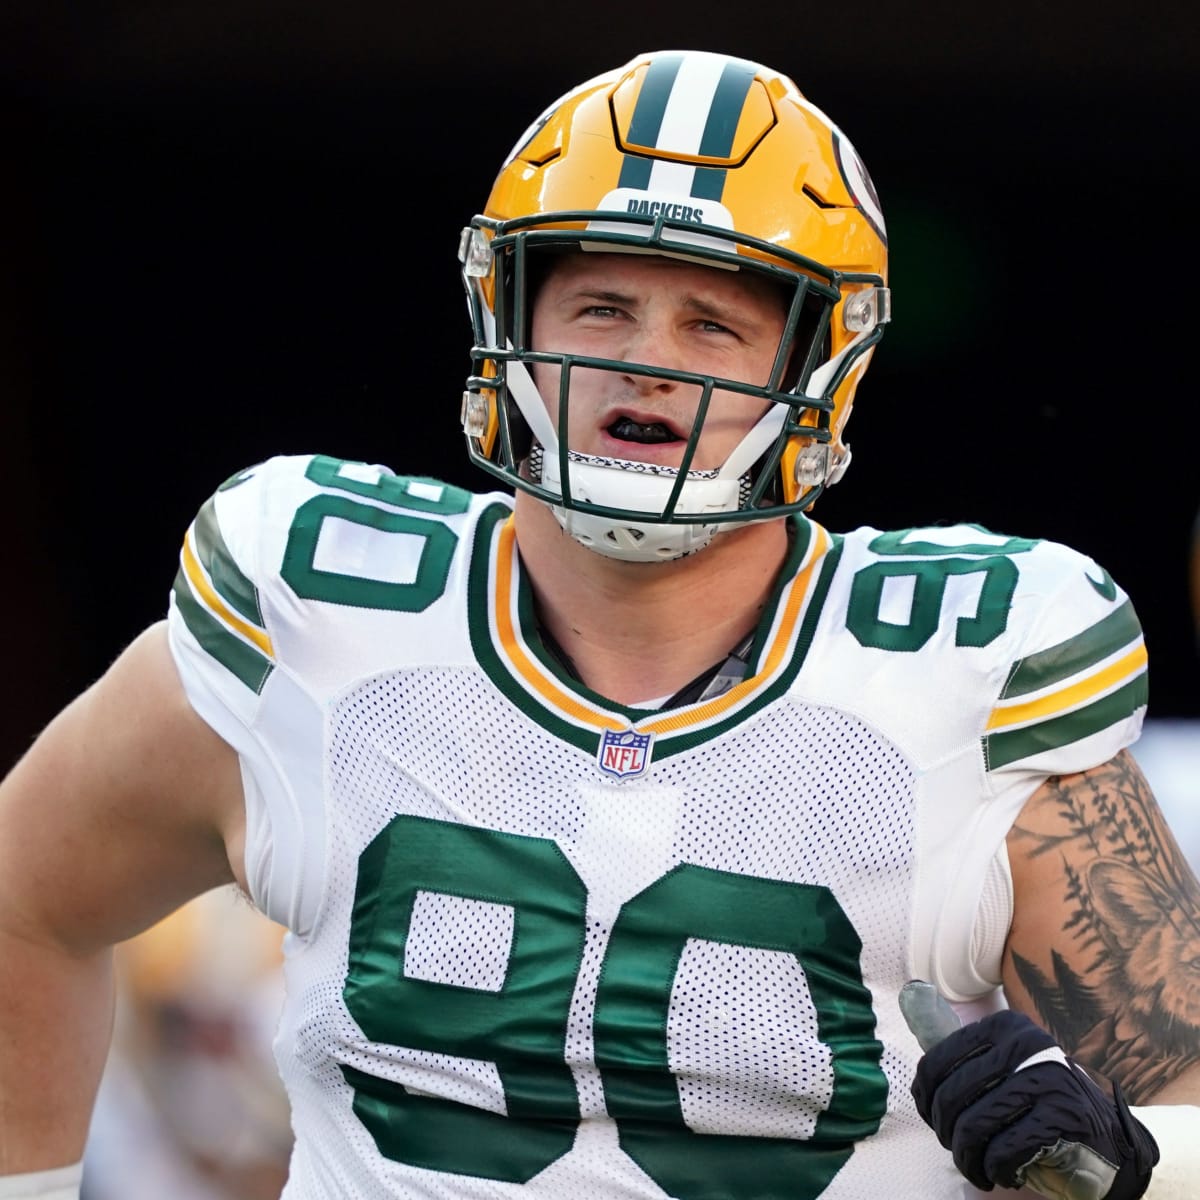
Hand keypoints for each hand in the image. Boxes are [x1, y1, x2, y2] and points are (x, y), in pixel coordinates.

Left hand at [908, 1002, 1158, 1198]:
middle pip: (953, 1097)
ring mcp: (1049, 1078)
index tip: (932, 1120)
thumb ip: (963, 1050)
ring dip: (968, 1158)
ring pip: (975, 1125)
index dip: (925, 1099)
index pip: (937, 1061)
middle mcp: (1026, 1044)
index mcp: (1004, 1027)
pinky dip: (996, 1168)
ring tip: (976, 1168)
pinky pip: (1006, 1148)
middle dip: (947, 1134)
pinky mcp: (1065, 1116)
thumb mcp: (1005, 1066)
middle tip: (958, 1150)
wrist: (1109, 1139)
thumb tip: (910, 998)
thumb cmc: (1041, 1103)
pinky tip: (1003, 1173)